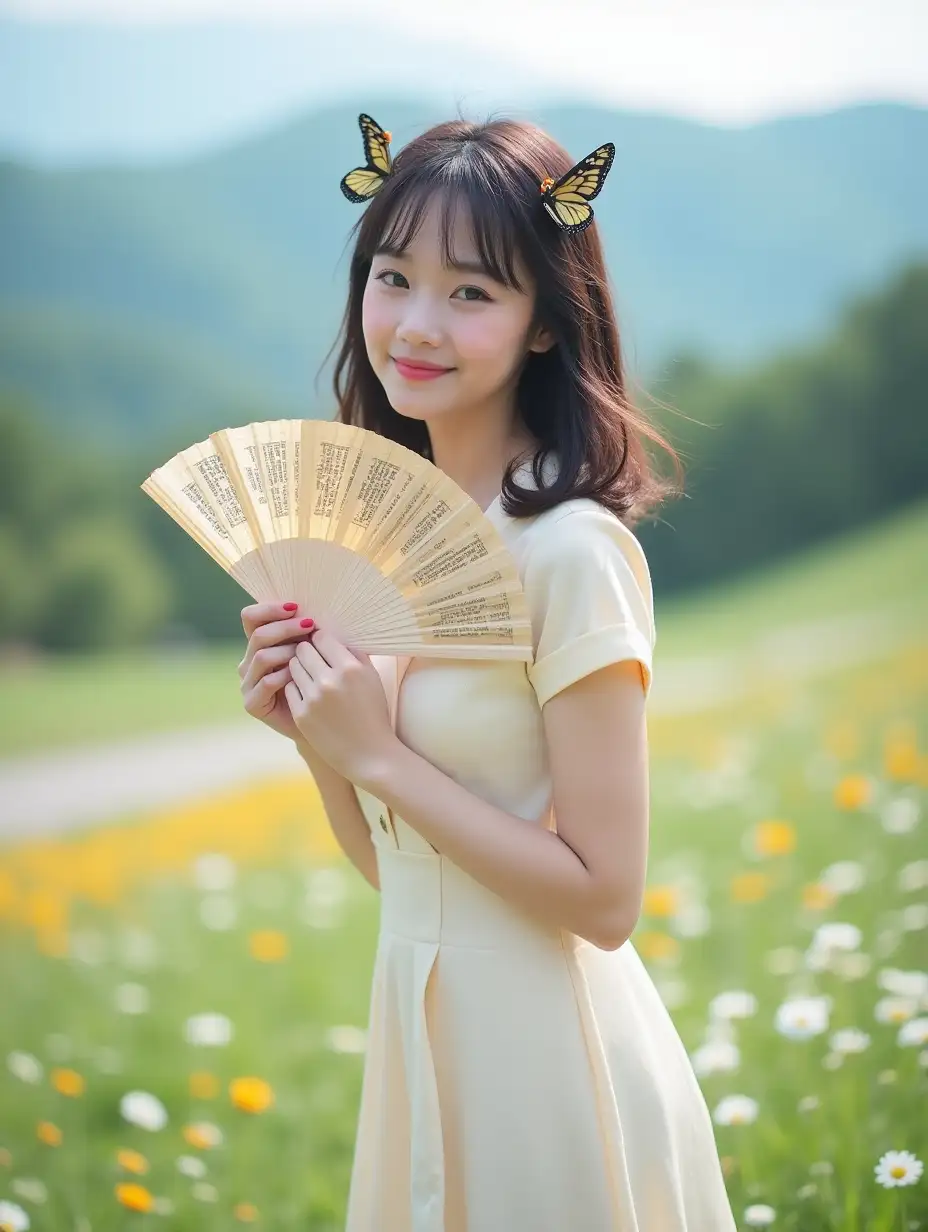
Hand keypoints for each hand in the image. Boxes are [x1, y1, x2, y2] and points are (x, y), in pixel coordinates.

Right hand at [238, 602, 315, 742]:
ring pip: (262, 656)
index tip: (296, 607)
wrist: (325, 722)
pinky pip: (266, 683)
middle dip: (285, 627)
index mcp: (261, 644)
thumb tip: (326, 605)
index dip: (269, 608)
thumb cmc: (324, 682)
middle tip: (310, 625)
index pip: (252, 617)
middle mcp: (249, 661)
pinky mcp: (252, 703)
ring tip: (310, 654)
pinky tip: (304, 676)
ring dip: (288, 651)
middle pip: (258, 634)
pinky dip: (285, 676)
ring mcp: (248, 682)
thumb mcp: (320, 651)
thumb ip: (314, 631)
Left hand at [284, 625, 395, 786]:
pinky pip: (289, 688)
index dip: (319, 638)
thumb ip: (353, 653)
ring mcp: (313, 699)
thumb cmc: (373, 713)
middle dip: (306, 651)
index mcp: (350, 668)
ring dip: (299, 668)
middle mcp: (330, 681)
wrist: (370, 754)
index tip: (321, 643)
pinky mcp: (301, 715)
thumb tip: (332, 634)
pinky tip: (308, 694)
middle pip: (302, 649)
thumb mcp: (371, 678)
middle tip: (312, 657)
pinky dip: (297, 688)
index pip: (321, 637)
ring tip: (311, 676)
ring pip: (293, 667)